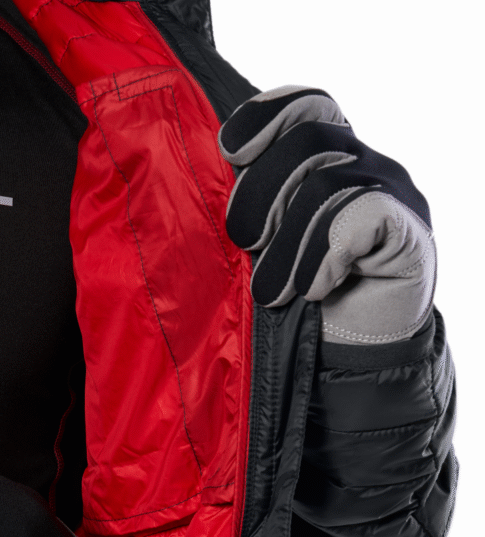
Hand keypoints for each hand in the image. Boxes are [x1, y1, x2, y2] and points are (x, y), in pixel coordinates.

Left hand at [218, 85, 435, 343]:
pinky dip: (324, 258)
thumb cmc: (303, 303)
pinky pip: (360, 220)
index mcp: (331, 159)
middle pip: (310, 139)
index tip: (229, 150)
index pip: (305, 107)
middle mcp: (366, 166)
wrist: (356, 356)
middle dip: (263, 190)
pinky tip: (315, 289)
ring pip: (328, 185)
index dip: (265, 117)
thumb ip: (251, 212)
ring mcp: (395, 196)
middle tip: (245, 241)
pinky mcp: (412, 233)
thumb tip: (198, 185)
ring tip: (273, 290)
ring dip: (287, 243)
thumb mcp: (266, 249)